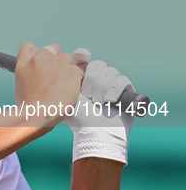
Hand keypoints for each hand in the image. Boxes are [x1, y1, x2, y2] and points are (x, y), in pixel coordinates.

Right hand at [15, 42, 83, 123]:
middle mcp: (39, 59)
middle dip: (55, 60)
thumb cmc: (29, 106)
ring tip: (65, 83)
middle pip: (52, 49)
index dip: (37, 52)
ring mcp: (56, 63)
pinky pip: (82, 66)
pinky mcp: (72, 71)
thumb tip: (35, 75)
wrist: (38, 114)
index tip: (41, 62)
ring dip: (67, 68)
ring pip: (67, 58)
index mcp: (24, 62)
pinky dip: (81, 73)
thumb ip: (28, 73)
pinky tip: (77, 83)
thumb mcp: (19, 85)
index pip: (29, 46)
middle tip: (55, 75)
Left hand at [65, 49, 134, 164]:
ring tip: (98, 102)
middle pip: (98, 64)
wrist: (96, 133)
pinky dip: (115, 90)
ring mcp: (113, 85)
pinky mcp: (126, 92)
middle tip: (88, 95)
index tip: (79, 61)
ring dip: (103, 87)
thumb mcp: (67, 95)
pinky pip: (123, 80)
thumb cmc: (79, 117)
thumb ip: (65, 76)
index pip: (85, 60)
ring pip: (111, 71)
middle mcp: (99, 80)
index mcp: (83, 78)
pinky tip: (110, 102)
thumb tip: (62, 56)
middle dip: (92, 79)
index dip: (82, 59)